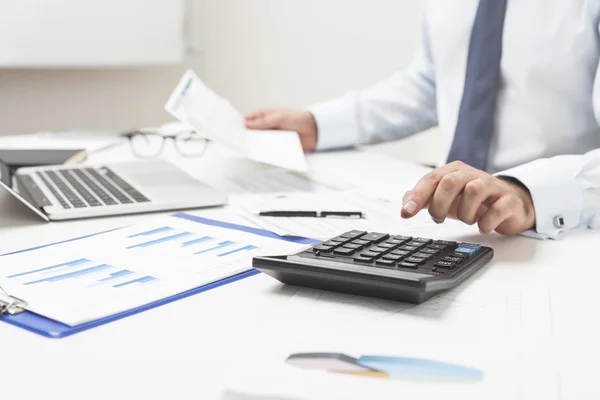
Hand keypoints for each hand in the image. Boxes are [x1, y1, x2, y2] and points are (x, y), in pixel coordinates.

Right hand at [245, 109, 317, 150]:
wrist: (315, 130)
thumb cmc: (298, 118)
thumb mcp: (279, 117)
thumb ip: (263, 122)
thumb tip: (246, 124)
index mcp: (264, 116)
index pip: (248, 120)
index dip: (240, 125)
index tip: (233, 131)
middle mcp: (266, 127)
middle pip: (252, 134)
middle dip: (246, 138)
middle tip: (239, 143)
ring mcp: (272, 137)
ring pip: (259, 143)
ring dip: (255, 146)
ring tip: (248, 151)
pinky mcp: (278, 147)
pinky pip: (269, 151)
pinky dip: (265, 153)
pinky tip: (261, 156)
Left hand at [401, 161, 535, 234]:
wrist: (508, 204)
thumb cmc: (471, 201)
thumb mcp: (444, 199)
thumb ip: (422, 200)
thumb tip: (405, 207)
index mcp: (454, 171)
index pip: (432, 178)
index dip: (417, 196)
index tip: (406, 212)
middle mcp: (473, 175)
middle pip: (450, 182)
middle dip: (439, 205)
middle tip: (439, 219)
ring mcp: (493, 186)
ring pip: (473, 191)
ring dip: (465, 213)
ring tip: (467, 219)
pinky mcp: (509, 200)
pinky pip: (496, 210)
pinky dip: (486, 223)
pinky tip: (482, 226)